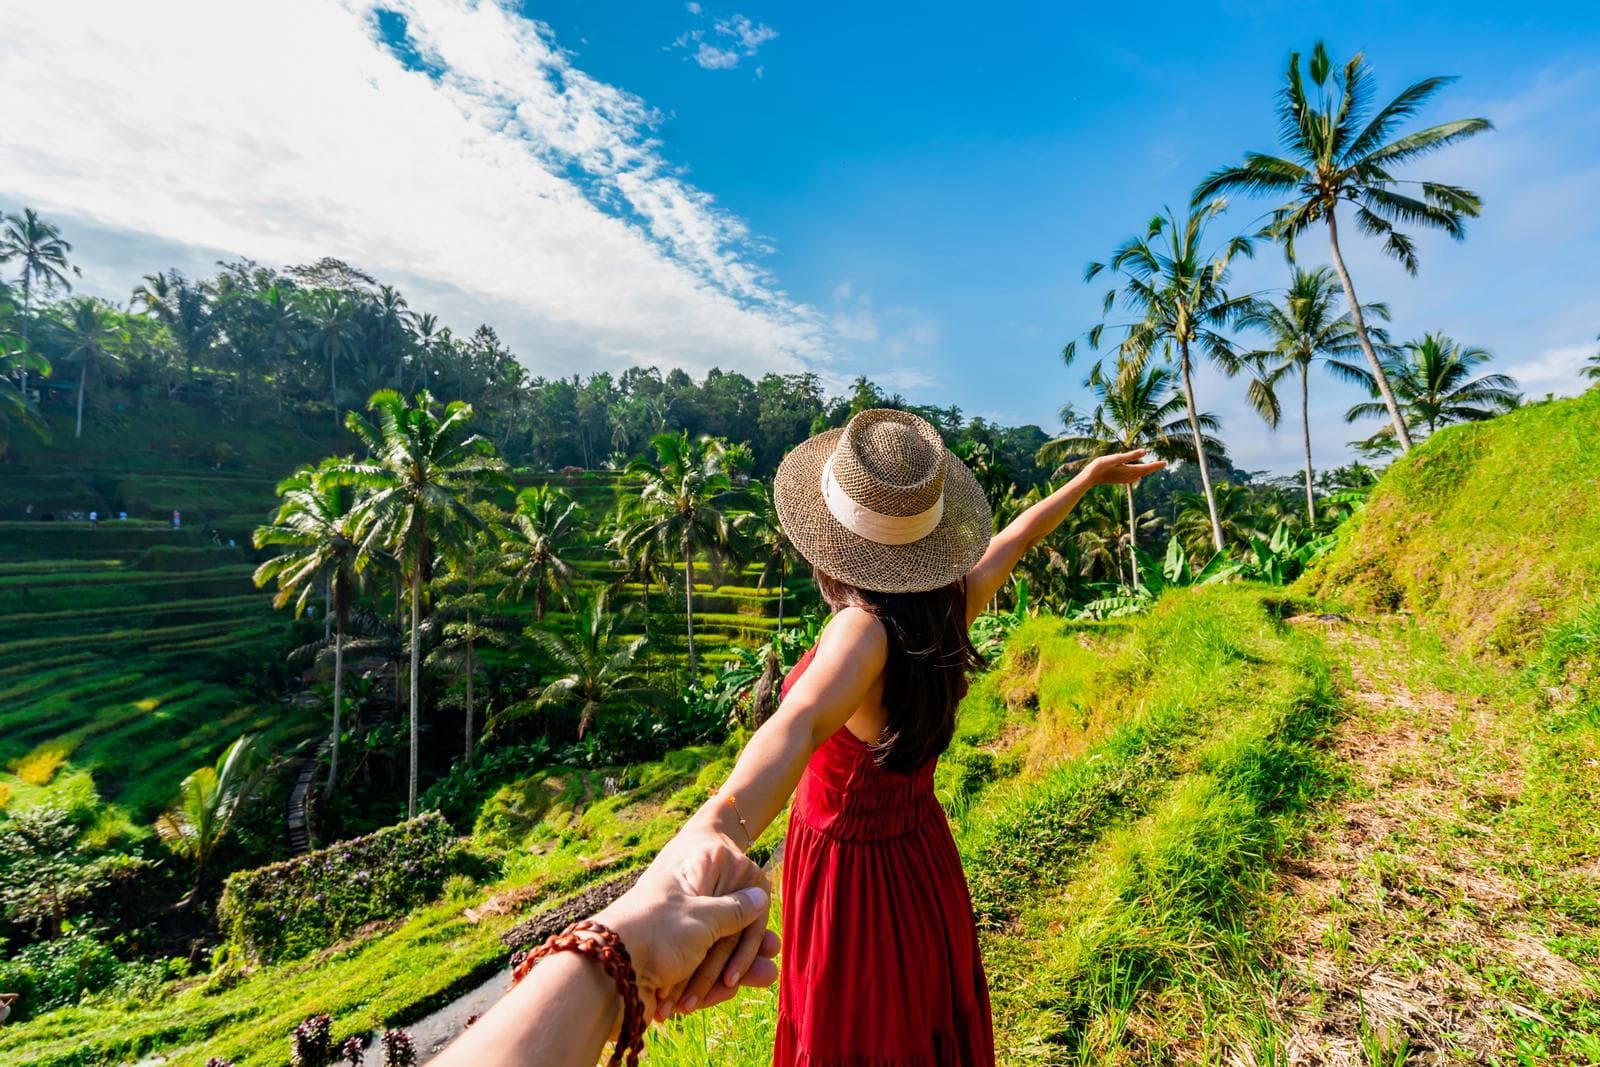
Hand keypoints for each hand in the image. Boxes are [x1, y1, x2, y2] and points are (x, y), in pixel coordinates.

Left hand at [592, 832, 778, 1021]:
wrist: (607, 973)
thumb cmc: (657, 932)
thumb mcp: (703, 918)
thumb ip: (734, 910)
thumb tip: (759, 895)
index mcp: (688, 878)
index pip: (728, 893)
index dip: (749, 916)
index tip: (768, 934)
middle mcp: (680, 905)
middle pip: (722, 927)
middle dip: (746, 949)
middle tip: (770, 964)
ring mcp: (671, 938)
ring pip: (712, 954)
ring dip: (736, 968)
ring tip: (765, 978)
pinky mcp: (664, 967)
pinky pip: (695, 973)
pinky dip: (711, 983)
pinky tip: (729, 990)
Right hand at [1085, 448, 1165, 485]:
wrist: (1089, 478)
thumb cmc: (1100, 466)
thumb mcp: (1116, 458)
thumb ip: (1131, 455)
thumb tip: (1145, 452)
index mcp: (1129, 470)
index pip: (1147, 468)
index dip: (1156, 465)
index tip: (1165, 462)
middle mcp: (1128, 476)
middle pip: (1144, 472)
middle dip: (1154, 468)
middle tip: (1163, 464)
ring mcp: (1122, 479)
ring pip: (1138, 475)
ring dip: (1146, 471)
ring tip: (1152, 468)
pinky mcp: (1117, 480)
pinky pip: (1131, 478)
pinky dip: (1137, 476)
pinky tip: (1137, 477)